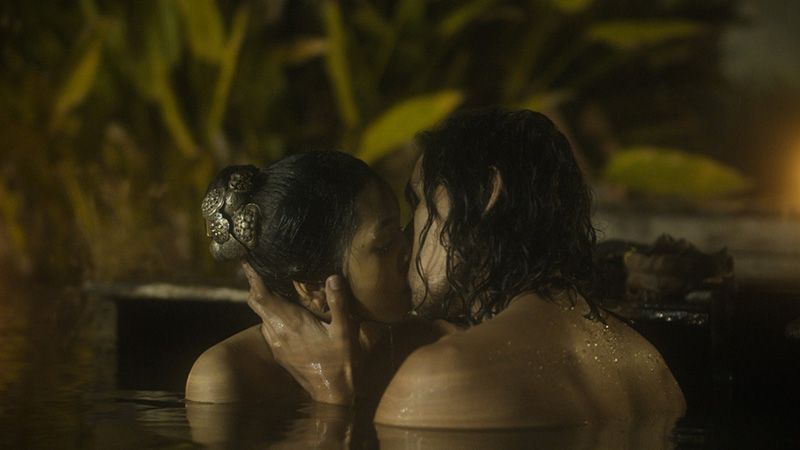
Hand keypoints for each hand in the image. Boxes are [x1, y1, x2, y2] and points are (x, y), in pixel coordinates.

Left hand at [241, 262, 359, 405]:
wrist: (331, 393)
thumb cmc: (340, 361)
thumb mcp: (344, 331)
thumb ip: (338, 303)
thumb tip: (332, 277)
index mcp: (291, 323)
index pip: (262, 297)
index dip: (253, 279)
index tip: (247, 261)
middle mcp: (278, 333)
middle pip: (256, 303)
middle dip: (254, 284)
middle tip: (256, 266)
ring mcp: (276, 344)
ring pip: (261, 315)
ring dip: (262, 299)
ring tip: (270, 283)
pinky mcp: (279, 352)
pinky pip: (267, 327)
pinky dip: (270, 313)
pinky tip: (282, 309)